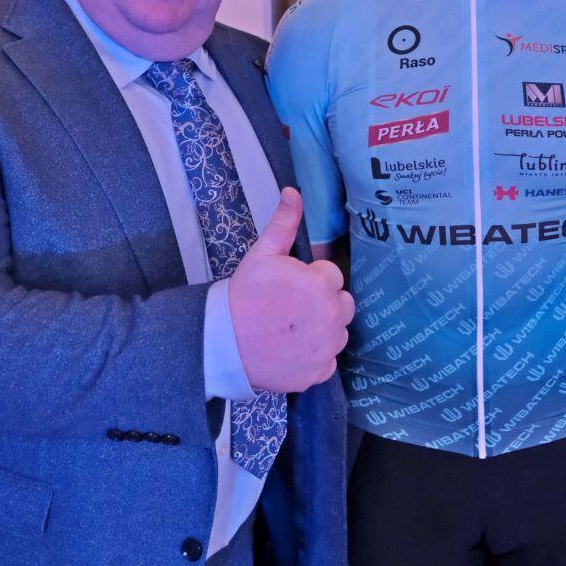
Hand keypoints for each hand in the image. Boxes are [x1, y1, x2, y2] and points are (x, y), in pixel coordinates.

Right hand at [230, 188, 353, 392]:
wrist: (223, 342)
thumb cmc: (244, 296)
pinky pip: (328, 360)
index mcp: (323, 285)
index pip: (331, 275)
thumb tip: (294, 192)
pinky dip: (315, 356)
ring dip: (323, 328)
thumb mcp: (262, 255)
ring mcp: (327, 348)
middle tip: (292, 307)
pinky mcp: (319, 372)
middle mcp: (333, 317)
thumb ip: (284, 224)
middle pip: (342, 303)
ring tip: (291, 328)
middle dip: (323, 301)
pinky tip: (292, 349)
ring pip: (338, 331)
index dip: (311, 278)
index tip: (289, 286)